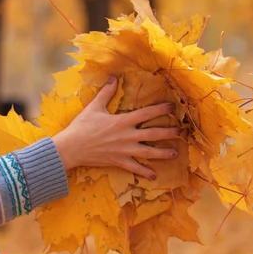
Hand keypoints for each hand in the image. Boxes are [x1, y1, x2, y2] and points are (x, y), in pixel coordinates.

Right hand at [52, 76, 180, 179]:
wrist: (71, 147)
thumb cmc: (82, 126)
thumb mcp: (94, 107)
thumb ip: (106, 93)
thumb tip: (114, 77)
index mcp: (122, 121)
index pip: (146, 113)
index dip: (161, 109)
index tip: (173, 107)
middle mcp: (127, 136)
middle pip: (153, 134)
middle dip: (169, 132)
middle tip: (181, 132)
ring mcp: (124, 150)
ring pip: (148, 152)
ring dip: (163, 153)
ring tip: (175, 153)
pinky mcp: (119, 161)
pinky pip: (135, 168)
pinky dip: (145, 172)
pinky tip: (155, 176)